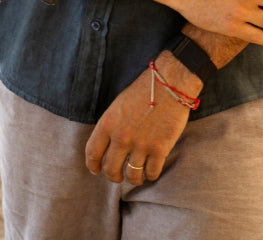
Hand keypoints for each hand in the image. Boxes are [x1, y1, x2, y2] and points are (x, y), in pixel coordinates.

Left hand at [85, 55, 199, 185]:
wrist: (170, 83)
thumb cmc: (145, 89)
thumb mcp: (119, 104)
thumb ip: (112, 125)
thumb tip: (109, 145)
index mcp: (108, 123)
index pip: (92, 152)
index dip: (92, 165)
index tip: (96, 170)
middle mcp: (121, 137)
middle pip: (111, 170)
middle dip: (113, 176)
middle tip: (118, 176)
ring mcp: (141, 145)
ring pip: (132, 176)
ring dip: (134, 179)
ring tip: (137, 175)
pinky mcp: (160, 149)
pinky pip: (152, 174)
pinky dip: (151, 175)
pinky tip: (151, 170)